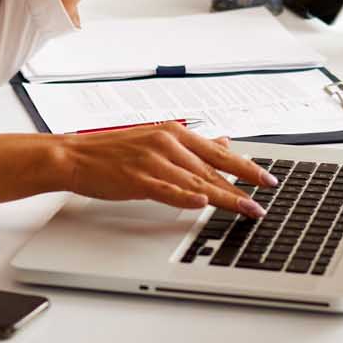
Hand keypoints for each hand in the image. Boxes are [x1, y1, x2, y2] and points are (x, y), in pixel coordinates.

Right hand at [53, 122, 276, 216]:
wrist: (75, 156)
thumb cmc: (114, 151)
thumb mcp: (157, 140)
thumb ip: (192, 145)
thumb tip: (224, 143)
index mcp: (174, 133)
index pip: (219, 153)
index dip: (246, 167)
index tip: (267, 179)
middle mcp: (167, 143)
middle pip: (213, 169)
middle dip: (243, 186)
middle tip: (264, 200)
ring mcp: (152, 161)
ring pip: (196, 182)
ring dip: (225, 198)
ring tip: (247, 209)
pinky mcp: (137, 179)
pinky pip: (166, 190)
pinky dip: (185, 197)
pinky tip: (202, 203)